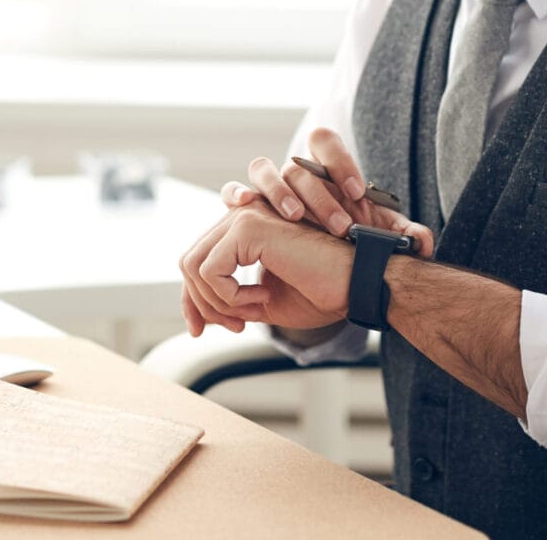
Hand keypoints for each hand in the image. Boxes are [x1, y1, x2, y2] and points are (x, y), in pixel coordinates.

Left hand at [178, 199, 353, 335]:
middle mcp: (240, 216)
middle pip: (189, 262)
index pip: (197, 260)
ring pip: (193, 266)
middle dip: (200, 304)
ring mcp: (244, 216)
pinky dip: (229, 296)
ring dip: (218, 302)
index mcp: (244, 230)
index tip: (200, 330)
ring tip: (254, 311)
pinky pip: (210, 270)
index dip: (192, 299)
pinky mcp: (249, 227)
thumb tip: (198, 315)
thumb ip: (230, 301)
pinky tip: (263, 297)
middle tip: (236, 327)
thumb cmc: (321, 291)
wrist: (357, 283)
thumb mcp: (263, 303)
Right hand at [221, 127, 433, 255]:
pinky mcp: (248, 208)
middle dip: (319, 195)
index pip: (324, 141)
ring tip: (292, 217)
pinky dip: (237, 193)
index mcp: (323, 168)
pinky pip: (235, 191)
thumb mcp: (377, 238)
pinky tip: (244, 205)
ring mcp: (268, 187)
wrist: (323, 263)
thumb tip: (423, 240)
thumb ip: (402, 236)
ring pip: (264, 170)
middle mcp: (294, 173)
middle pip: (299, 165)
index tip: (356, 192)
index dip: (339, 162)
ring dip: (278, 192)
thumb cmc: (350, 241)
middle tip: (340, 226)